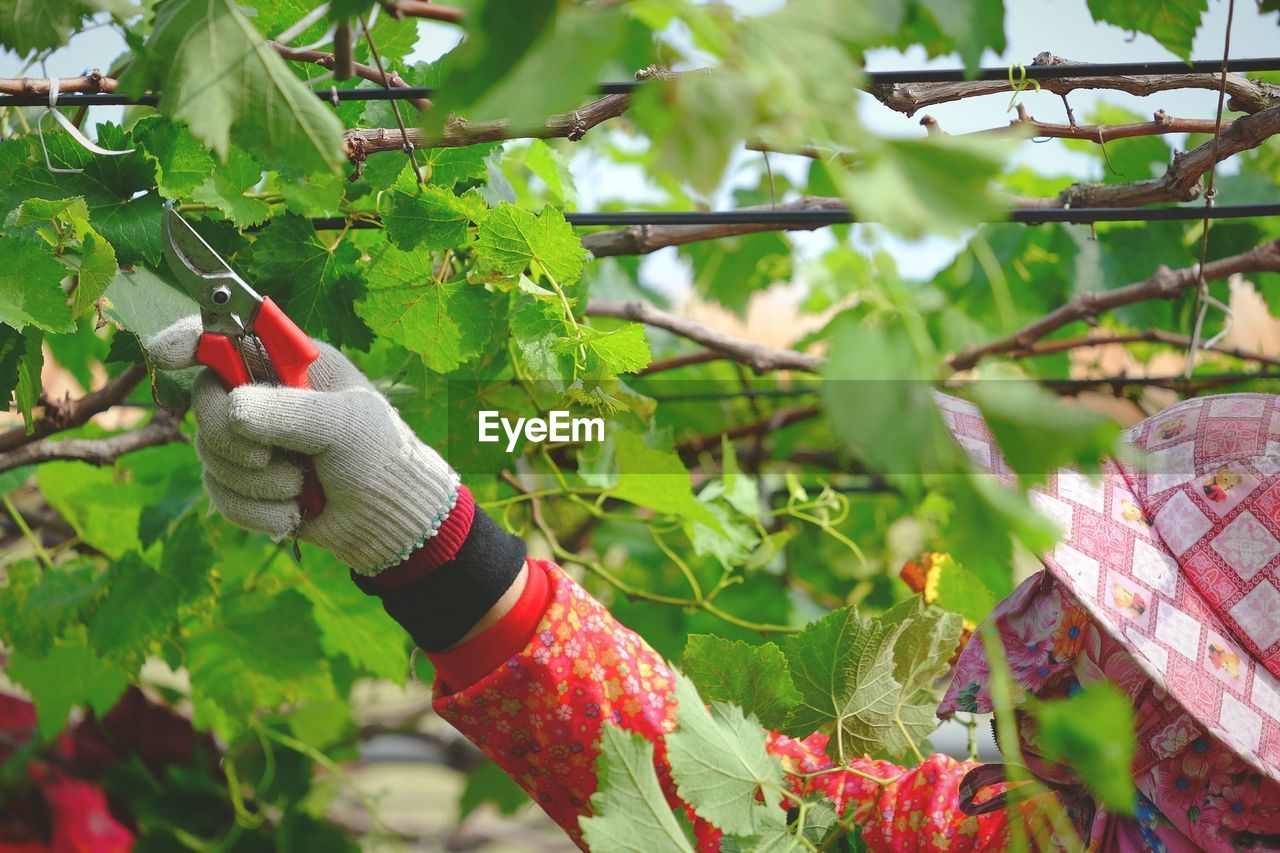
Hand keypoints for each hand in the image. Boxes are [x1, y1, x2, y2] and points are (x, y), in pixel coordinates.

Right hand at [146, 317, 458, 574]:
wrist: (385, 515)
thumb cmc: (377, 453)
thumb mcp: (343, 424)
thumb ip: (289, 412)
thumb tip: (232, 411)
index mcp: (288, 361)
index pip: (226, 334)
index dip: (189, 339)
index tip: (163, 355)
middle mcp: (263, 392)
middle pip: (205, 399)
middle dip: (231, 437)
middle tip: (268, 456)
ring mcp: (250, 437)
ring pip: (208, 452)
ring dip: (255, 481)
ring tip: (299, 486)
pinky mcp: (244, 479)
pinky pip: (218, 492)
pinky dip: (254, 510)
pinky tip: (292, 513)